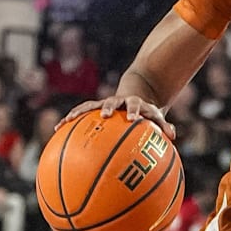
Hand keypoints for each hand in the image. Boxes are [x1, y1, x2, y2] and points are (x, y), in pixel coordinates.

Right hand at [57, 95, 176, 140]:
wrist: (137, 94)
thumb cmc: (147, 113)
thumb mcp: (157, 118)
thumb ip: (164, 126)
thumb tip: (173, 136)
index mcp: (134, 103)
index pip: (135, 104)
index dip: (133, 110)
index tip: (132, 119)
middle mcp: (119, 101)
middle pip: (112, 101)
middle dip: (108, 108)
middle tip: (104, 115)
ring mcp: (105, 104)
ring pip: (90, 105)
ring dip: (80, 112)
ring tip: (66, 121)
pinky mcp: (94, 107)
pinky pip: (80, 112)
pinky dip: (70, 119)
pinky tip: (57, 128)